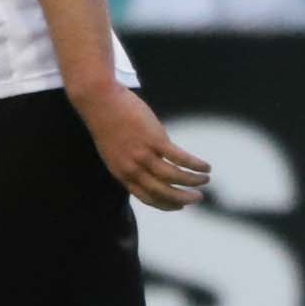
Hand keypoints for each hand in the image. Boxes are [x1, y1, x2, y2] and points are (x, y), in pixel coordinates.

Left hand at [73, 84, 211, 210]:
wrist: (99, 99)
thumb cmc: (106, 121)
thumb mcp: (113, 150)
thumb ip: (128, 162)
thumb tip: (146, 167)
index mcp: (122, 174)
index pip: (147, 198)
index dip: (167, 205)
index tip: (181, 205)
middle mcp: (133, 168)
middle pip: (163, 192)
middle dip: (184, 198)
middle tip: (199, 198)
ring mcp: (143, 155)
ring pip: (174, 177)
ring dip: (193, 181)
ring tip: (205, 179)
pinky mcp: (155, 139)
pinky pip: (179, 158)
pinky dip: (195, 164)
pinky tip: (205, 166)